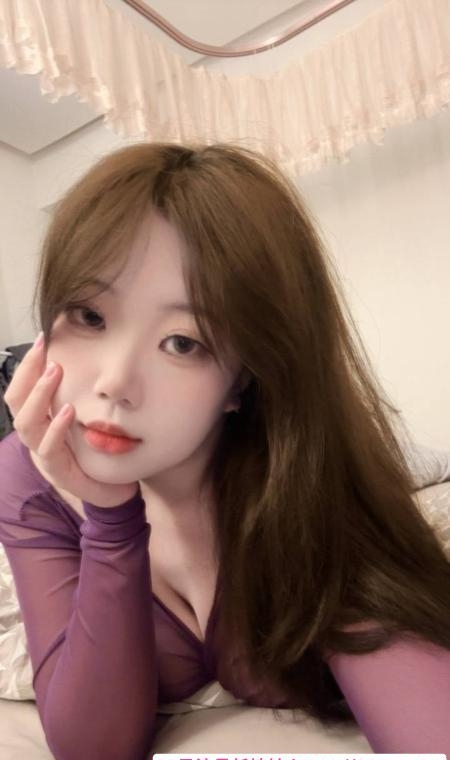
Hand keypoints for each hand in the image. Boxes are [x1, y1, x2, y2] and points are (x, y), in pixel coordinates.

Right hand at [4, 335, 138, 507]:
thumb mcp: (87, 418)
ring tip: (56, 372)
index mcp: (40, 422)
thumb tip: (88, 358)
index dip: (27, 365)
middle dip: (27, 373)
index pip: (21, 389)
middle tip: (46, 350)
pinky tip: (68, 410)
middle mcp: (36, 437)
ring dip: (40, 395)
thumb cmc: (98, 452)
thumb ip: (82, 394)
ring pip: (27, 424)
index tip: (43, 338)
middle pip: (15, 402)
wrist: (114, 491)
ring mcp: (43, 456)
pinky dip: (56, 428)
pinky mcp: (58, 473)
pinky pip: (49, 449)